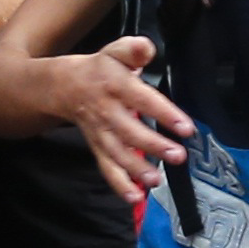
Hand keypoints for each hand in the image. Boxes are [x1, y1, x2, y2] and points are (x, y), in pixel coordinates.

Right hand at [50, 31, 192, 205]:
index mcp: (116, 85)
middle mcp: (108, 112)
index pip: (143, 100)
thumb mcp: (115, 50)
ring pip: (118, 153)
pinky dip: (119, 185)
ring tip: (156, 180)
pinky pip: (107, 168)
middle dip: (153, 146)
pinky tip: (135, 198)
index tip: (186, 128)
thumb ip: (133, 49)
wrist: (63, 86)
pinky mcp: (98, 148)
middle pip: (130, 132)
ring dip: (136, 169)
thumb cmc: (100, 69)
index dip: (164, 114)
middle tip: (177, 156)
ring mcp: (101, 133)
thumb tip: (146, 49)